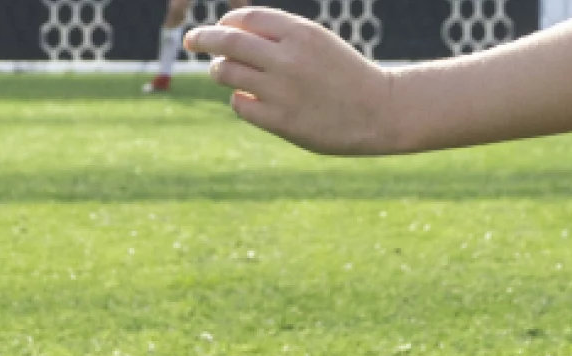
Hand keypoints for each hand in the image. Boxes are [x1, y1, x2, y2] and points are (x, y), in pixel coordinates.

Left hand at [185, 8, 408, 155]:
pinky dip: (238, 99)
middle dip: (202, 38)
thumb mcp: (316, 41)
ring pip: (227, 72)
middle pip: (228, 42)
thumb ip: (279, 36)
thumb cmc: (344, 73)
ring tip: (222, 71)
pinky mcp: (281, 120)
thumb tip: (229, 33)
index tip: (220, 28)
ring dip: (219, 70)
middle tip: (190, 40)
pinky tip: (249, 99)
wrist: (380, 110)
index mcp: (300, 32)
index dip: (227, 22)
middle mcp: (288, 58)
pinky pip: (240, 104)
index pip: (246, 18)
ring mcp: (282, 90)